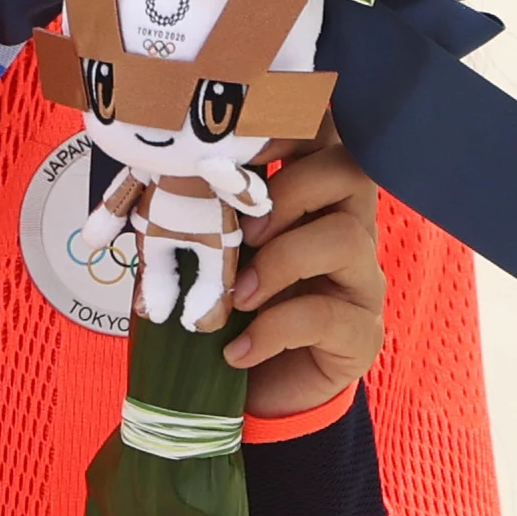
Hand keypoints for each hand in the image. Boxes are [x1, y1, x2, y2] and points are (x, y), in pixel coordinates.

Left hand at [225, 138, 387, 416]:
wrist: (256, 388)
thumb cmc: (234, 306)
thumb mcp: (210, 253)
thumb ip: (199, 214)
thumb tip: (155, 178)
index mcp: (312, 197)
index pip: (324, 138)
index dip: (293, 127)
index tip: (244, 146)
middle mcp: (347, 227)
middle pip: (348, 172)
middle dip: (290, 190)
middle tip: (245, 231)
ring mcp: (360, 279)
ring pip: (347, 238)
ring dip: (281, 261)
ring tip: (240, 295)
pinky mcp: (360, 333)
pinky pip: (328, 315)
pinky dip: (272, 331)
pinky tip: (238, 350)